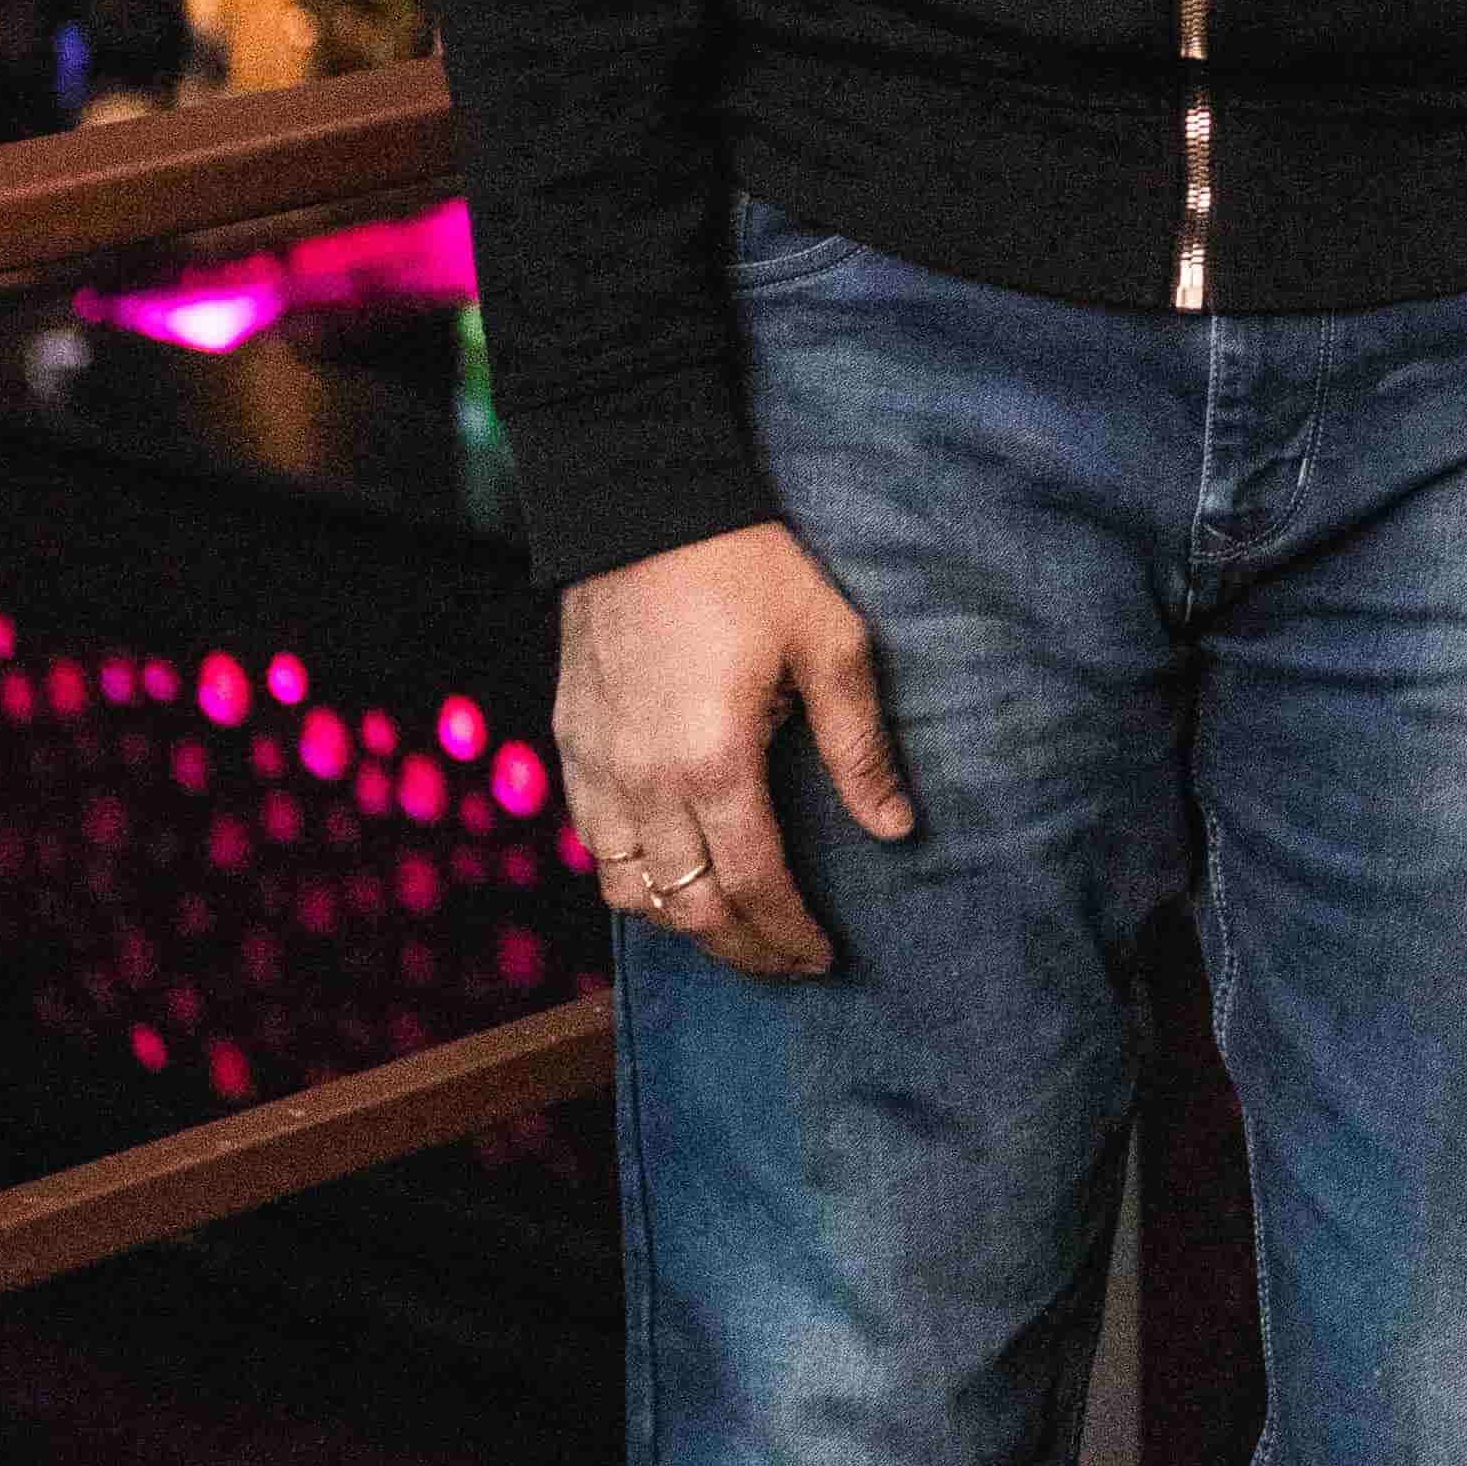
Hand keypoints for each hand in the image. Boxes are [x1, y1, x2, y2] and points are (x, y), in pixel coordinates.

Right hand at [554, 518, 912, 978]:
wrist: (642, 504)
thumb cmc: (747, 566)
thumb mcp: (830, 644)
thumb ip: (859, 747)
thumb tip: (895, 829)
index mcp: (714, 763)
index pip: (755, 888)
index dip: (791, 936)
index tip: (824, 957)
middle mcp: (645, 784)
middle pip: (691, 911)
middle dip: (745, 951)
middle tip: (788, 961)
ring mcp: (598, 769)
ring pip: (630, 892)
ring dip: (684, 924)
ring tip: (734, 925)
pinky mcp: (571, 746)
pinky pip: (594, 847)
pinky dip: (633, 879)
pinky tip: (671, 871)